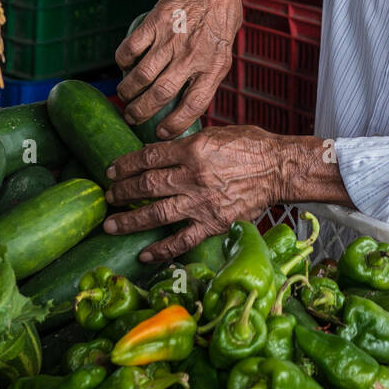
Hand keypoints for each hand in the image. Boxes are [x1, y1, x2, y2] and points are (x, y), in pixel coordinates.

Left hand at [102, 126, 349, 264]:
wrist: (280, 168)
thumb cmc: (251, 145)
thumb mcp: (215, 133)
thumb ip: (187, 143)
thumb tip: (160, 149)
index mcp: (192, 149)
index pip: (148, 157)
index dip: (124, 164)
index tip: (111, 171)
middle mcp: (192, 176)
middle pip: (146, 185)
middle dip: (121, 192)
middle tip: (108, 196)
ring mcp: (202, 202)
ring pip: (156, 213)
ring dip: (130, 220)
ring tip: (111, 224)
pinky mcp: (213, 223)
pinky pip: (182, 240)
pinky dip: (161, 250)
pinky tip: (144, 255)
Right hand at [114, 0, 241, 138]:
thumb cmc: (220, 24)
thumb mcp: (223, 54)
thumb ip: (207, 79)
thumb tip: (186, 111)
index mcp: (213, 66)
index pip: (194, 105)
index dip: (175, 125)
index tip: (160, 133)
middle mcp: (192, 54)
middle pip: (161, 93)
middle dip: (141, 112)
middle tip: (132, 117)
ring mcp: (172, 38)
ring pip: (142, 74)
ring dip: (128, 91)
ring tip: (125, 97)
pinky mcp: (155, 22)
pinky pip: (130, 48)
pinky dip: (122, 62)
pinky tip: (123, 68)